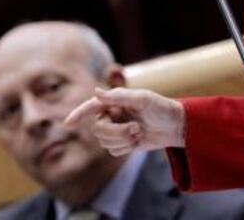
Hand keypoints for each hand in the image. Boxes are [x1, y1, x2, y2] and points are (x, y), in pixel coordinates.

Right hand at [64, 87, 184, 156]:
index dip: (78, 114)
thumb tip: (96, 92)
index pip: (91, 106)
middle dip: (116, 133)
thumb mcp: (142, 99)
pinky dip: (126, 148)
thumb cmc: (160, 107)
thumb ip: (119, 96)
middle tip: (136, 129)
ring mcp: (117, 129)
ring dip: (123, 141)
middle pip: (98, 129)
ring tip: (139, 133)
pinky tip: (138, 142)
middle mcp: (112, 114)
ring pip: (105, 142)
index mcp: (114, 101)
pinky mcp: (123, 143)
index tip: (68, 124)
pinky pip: (114, 151)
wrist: (175, 126)